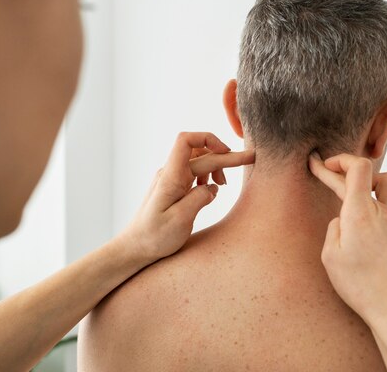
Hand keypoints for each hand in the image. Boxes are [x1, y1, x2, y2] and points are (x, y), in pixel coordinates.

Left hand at [124, 132, 254, 261]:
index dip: (209, 139)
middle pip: (201, 153)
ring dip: (216, 166)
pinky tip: (212, 189)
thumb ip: (198, 199)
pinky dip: (208, 176)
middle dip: (226, 156)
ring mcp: (172, 180)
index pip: (187, 141)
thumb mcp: (179, 220)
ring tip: (224, 184)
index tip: (227, 152)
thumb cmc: (154, 236)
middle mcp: (170, 173)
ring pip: (199, 161)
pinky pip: (194, 173)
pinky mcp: (174, 188)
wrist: (135, 247)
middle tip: (251, 159)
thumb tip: (212, 187)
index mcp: (171, 177)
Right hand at [308, 152, 386, 325]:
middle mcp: (382, 211)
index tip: (318, 164)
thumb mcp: (330, 256)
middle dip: (340, 168)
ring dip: (368, 179)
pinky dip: (380, 196)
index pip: (356, 168)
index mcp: (361, 213)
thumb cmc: (361, 285)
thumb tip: (342, 220)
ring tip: (350, 190)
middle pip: (367, 172)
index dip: (337, 161)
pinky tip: (370, 209)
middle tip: (322, 169)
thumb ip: (334, 228)